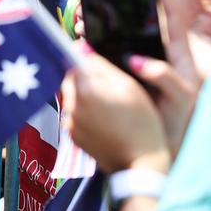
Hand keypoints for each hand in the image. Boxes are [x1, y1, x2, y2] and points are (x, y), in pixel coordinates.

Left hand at [62, 52, 170, 173]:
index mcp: (84, 89)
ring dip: (83, 94)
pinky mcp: (72, 136)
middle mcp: (71, 105)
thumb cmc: (141, 121)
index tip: (87, 55)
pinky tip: (103, 119)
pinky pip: (74, 114)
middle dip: (83, 77)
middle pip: (69, 79)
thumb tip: (80, 47)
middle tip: (106, 84)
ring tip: (108, 104)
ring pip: (71, 97)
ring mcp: (70, 122)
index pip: (71, 61)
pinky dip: (84, 111)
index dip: (80, 56)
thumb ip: (101, 65)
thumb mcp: (128, 86)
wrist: (141, 163)